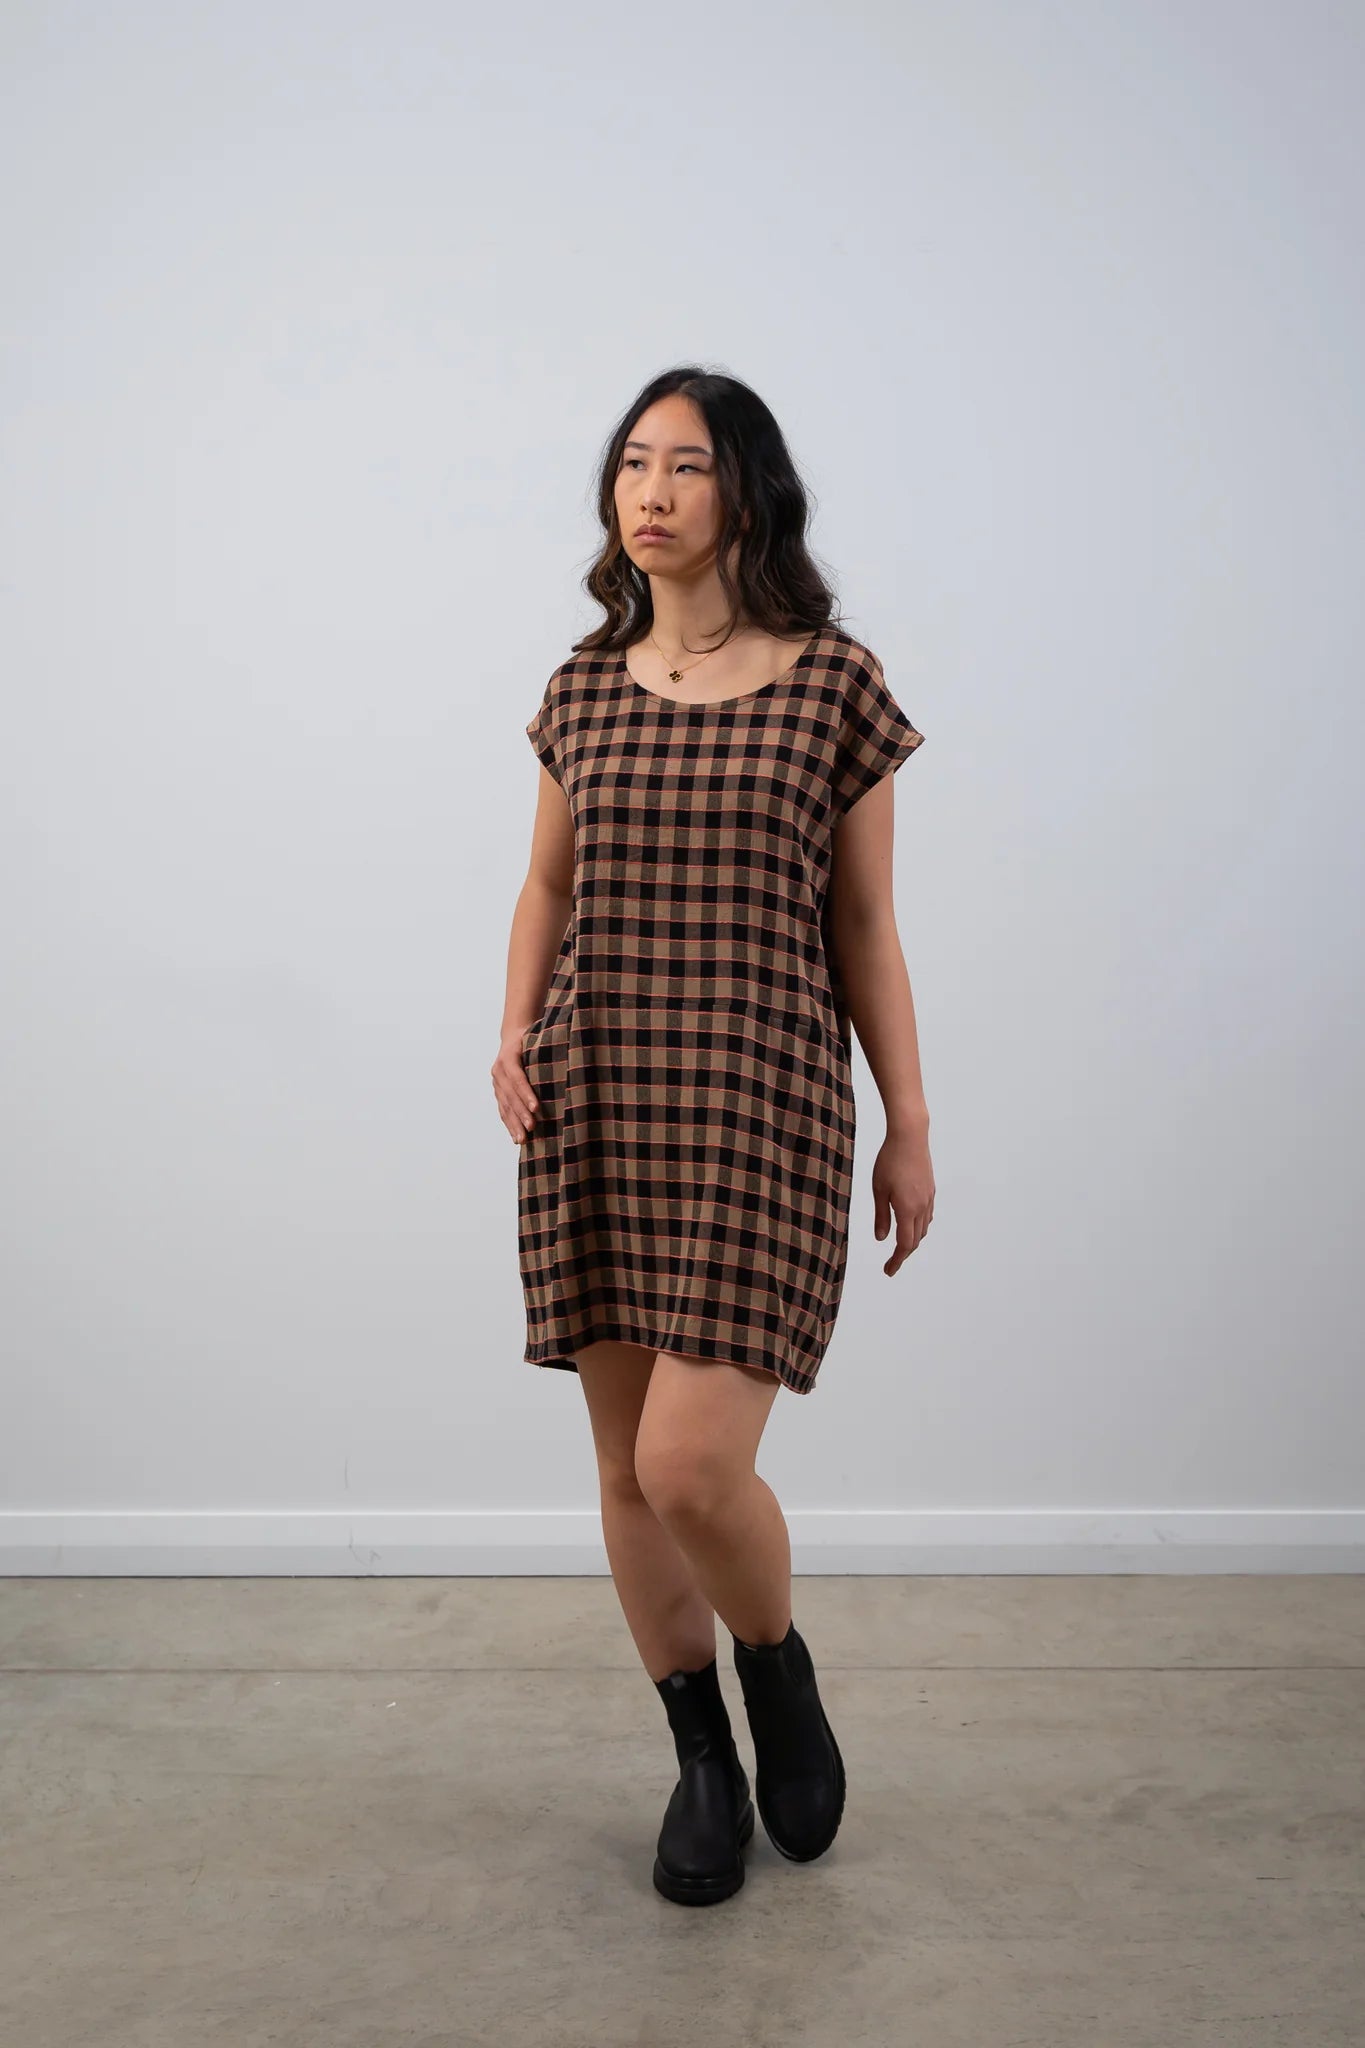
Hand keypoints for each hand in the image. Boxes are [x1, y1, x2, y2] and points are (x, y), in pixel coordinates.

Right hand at [491, 1028, 540, 1144]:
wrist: (513, 1035)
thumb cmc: (532, 1037)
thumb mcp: (538, 1038)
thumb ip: (547, 1049)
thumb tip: (571, 1059)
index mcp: (508, 1056)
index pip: (517, 1078)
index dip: (526, 1093)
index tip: (536, 1108)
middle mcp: (498, 1070)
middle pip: (510, 1095)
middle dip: (521, 1113)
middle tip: (532, 1127)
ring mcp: (496, 1081)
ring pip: (505, 1105)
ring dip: (514, 1123)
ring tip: (523, 1139)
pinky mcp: (498, 1091)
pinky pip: (502, 1110)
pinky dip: (509, 1124)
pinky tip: (515, 1138)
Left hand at [872, 1128, 933, 1273]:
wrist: (910, 1137)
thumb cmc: (889, 1160)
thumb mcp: (878, 1189)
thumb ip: (881, 1216)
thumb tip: (882, 1238)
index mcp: (908, 1209)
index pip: (904, 1244)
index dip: (896, 1260)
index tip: (888, 1271)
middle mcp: (922, 1207)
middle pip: (915, 1240)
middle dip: (903, 1254)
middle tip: (890, 1264)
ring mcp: (928, 1198)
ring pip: (923, 1229)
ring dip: (912, 1241)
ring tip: (900, 1247)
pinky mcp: (930, 1190)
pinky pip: (927, 1216)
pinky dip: (919, 1227)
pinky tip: (911, 1224)